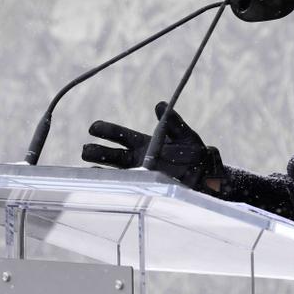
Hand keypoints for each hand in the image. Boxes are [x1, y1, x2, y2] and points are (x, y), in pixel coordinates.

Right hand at [82, 101, 224, 191]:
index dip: (108, 132)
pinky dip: (115, 186)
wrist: (209, 179)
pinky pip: (129, 187)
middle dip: (99, 152)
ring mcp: (143, 176)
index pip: (123, 136)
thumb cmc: (197, 155)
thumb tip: (160, 105)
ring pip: (118, 171)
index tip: (93, 127)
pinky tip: (103, 185)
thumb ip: (174, 123)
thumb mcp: (186, 136)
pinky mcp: (149, 189)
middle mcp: (141, 160)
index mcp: (147, 144)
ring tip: (88, 168)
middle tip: (84, 149)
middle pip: (115, 155)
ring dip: (102, 169)